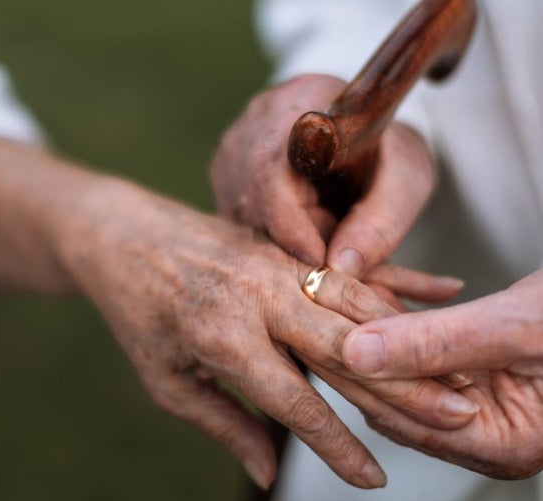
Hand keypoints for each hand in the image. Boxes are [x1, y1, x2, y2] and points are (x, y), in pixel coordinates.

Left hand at [0, 142, 474, 489]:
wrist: (120, 234)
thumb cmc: (136, 314)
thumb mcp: (165, 380)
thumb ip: (221, 423)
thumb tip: (267, 471)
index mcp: (222, 337)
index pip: (296, 402)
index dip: (338, 446)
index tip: (374, 479)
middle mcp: (258, 296)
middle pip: (347, 350)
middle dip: (404, 389)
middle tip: (455, 419)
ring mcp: (275, 264)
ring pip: (358, 305)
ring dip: (409, 341)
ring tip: (451, 374)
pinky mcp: (283, 246)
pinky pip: (347, 269)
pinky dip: (396, 282)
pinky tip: (440, 290)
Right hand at [210, 74, 435, 278]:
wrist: (360, 130)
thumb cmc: (386, 152)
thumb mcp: (406, 180)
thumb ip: (380, 223)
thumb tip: (340, 268)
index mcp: (300, 105)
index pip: (271, 171)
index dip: (291, 224)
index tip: (323, 262)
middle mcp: (252, 124)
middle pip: (255, 204)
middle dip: (296, 240)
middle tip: (339, 243)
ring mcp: (229, 150)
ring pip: (242, 220)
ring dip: (283, 241)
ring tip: (325, 223)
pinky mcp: (221, 175)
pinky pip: (236, 223)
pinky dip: (270, 237)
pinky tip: (302, 223)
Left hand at [336, 270, 542, 478]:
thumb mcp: (515, 326)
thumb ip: (437, 342)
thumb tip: (361, 353)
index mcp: (505, 442)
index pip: (406, 416)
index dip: (359, 376)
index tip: (320, 341)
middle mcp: (489, 431)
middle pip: (399, 401)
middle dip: (356, 357)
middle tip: (314, 318)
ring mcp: (483, 403)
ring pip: (406, 376)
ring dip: (371, 337)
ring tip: (333, 304)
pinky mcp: (478, 373)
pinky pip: (424, 355)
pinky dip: (398, 326)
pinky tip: (373, 297)